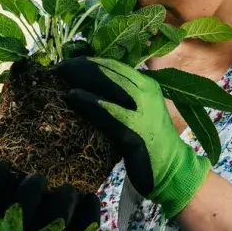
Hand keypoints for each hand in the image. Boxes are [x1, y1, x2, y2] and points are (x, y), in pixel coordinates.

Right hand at [0, 141, 100, 230]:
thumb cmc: (1, 216)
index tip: (2, 162)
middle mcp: (15, 228)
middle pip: (21, 210)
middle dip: (30, 190)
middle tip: (38, 177)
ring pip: (55, 222)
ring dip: (63, 202)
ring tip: (68, 187)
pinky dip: (88, 214)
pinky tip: (91, 197)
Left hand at [56, 57, 208, 218]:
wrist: (172, 170)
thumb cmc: (151, 143)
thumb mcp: (138, 111)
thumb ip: (120, 98)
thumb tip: (90, 88)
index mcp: (147, 86)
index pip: (115, 65)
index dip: (90, 61)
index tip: (69, 61)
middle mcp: (146, 92)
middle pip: (109, 70)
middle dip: (82, 66)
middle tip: (59, 66)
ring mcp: (142, 110)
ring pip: (108, 84)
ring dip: (81, 77)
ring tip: (60, 75)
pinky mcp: (134, 131)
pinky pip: (106, 111)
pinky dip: (87, 101)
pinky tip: (71, 96)